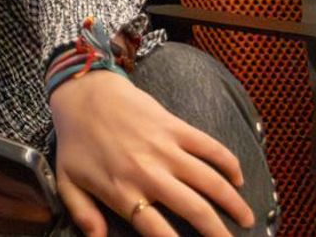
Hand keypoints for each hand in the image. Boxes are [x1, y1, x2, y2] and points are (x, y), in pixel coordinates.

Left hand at [50, 71, 253, 236]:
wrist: (82, 94)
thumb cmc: (75, 141)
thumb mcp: (67, 181)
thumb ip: (83, 214)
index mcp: (122, 191)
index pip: (158, 231)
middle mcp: (148, 173)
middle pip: (195, 210)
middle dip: (218, 233)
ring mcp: (165, 148)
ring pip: (211, 181)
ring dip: (234, 203)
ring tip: (247, 218)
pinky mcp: (175, 127)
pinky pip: (210, 147)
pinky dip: (229, 163)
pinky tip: (238, 179)